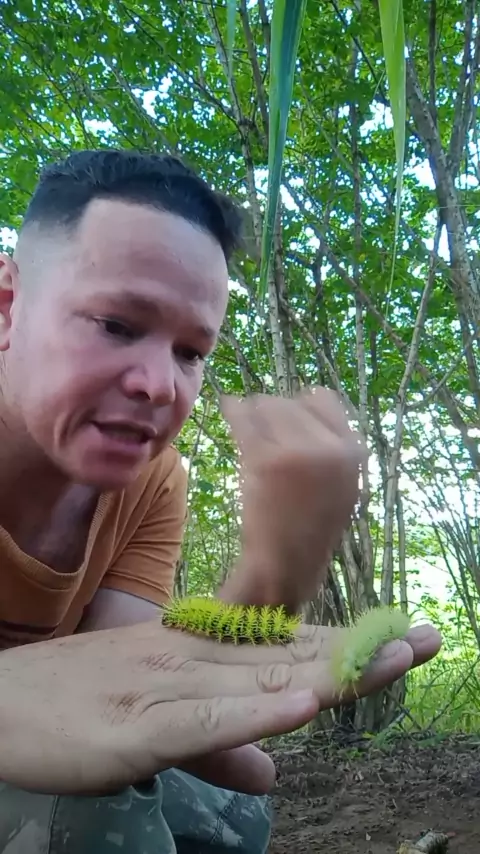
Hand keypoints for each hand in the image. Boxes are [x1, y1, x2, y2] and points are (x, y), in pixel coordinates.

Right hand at [0, 617, 440, 795]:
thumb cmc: (74, 711)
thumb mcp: (155, 733)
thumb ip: (216, 747)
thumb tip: (275, 773)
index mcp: (196, 658)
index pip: (283, 650)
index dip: (346, 645)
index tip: (403, 638)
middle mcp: (189, 661)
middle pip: (287, 658)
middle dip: (361, 650)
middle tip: (428, 637)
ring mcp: (164, 688)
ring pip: (257, 680)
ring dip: (327, 670)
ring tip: (392, 658)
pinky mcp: (133, 725)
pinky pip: (202, 719)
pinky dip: (252, 712)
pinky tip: (299, 704)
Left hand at [221, 386, 365, 609]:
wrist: (285, 569)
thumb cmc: (307, 533)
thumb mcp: (339, 488)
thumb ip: (332, 450)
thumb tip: (308, 398)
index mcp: (353, 454)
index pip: (325, 400)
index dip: (301, 406)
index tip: (285, 418)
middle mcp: (330, 449)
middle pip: (293, 401)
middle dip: (273, 409)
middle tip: (258, 424)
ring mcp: (298, 452)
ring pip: (267, 406)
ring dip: (252, 410)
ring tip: (244, 420)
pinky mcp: (266, 460)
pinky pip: (245, 419)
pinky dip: (233, 410)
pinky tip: (227, 407)